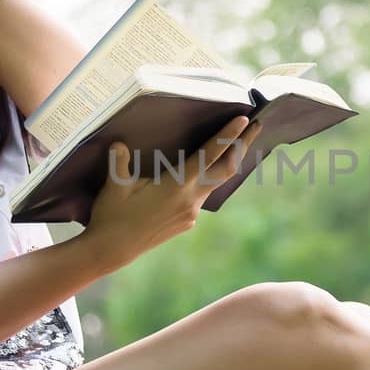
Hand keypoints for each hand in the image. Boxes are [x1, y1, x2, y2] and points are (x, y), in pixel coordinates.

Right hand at [85, 116, 262, 267]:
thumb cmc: (112, 215)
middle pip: (226, 169)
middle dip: (243, 146)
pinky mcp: (186, 221)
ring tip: (236, 144)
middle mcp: (191, 199)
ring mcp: (191, 213)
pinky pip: (201, 196)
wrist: (112, 250)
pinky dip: (206, 180)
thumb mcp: (115, 184)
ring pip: (215, 183)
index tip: (245, 120)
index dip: (228, 135)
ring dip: (226, 163)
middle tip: (258, 126)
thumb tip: (120, 144)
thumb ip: (120, 161)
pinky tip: (201, 173)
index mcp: (177, 184)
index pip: (210, 154)